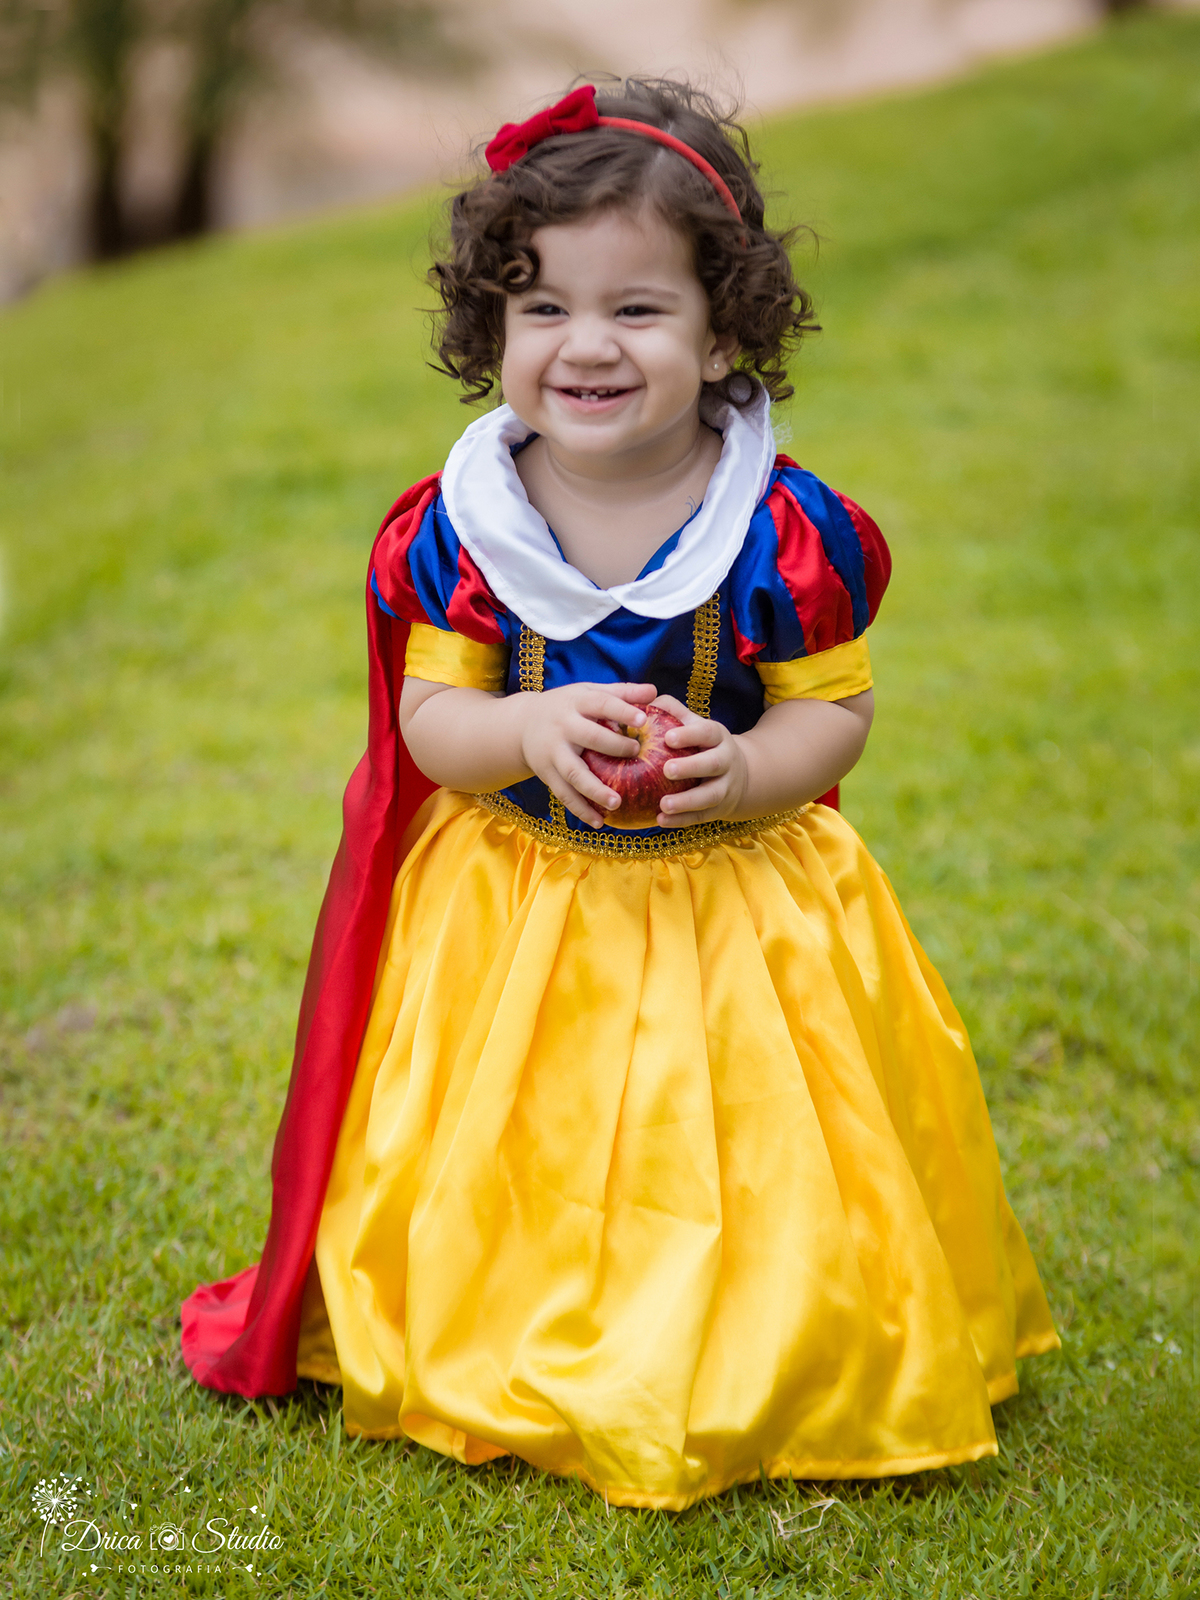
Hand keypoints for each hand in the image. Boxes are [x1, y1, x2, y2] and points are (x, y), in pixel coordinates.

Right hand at [518, 681, 657, 827]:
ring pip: (574, 773)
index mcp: (577, 702)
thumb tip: (655, 691)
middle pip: (588, 737)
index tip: (642, 720)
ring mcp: (553, 752)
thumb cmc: (569, 707)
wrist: (522, 724)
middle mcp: (563, 727)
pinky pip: (564, 795)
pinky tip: (600, 822)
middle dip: (613, 746)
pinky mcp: (547, 774)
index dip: (621, 711)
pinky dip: (581, 810)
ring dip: (595, 790)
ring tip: (617, 803)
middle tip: (636, 752)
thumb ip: (622, 693)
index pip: (601, 704)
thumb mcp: (590, 693)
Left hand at [651, 694, 748, 826]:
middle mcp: (725, 761)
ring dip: (687, 801)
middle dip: (691, 767)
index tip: (668, 737)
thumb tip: (642, 701)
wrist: (738, 775)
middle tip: (667, 770)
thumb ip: (671, 712)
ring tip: (663, 805)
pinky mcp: (719, 810)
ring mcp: (724, 787)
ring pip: (710, 795)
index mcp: (717, 736)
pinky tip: (661, 821)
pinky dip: (682, 820)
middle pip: (713, 763)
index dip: (689, 734)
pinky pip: (701, 817)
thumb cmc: (702, 745)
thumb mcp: (694, 725)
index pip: (706, 732)